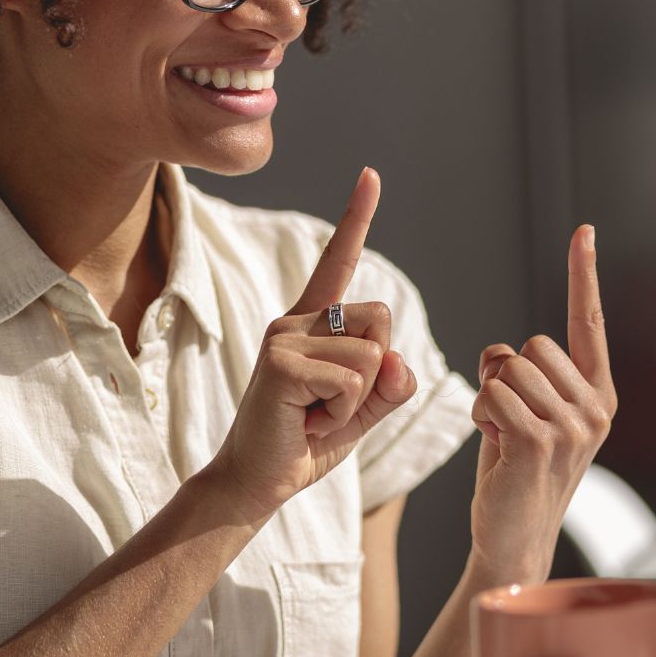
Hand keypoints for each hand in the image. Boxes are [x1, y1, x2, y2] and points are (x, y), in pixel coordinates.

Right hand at [202, 168, 418, 521]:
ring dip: (355, 401)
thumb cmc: (305, 441)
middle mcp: (295, 319)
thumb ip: (390, 384)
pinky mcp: (279, 362)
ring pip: (370, 357)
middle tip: (330, 404)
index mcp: (314, 322)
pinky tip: (305, 422)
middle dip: (375, 372)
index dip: (356, 217)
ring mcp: (284, 336)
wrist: (258, 482)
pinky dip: (340, 413)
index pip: (339, 260)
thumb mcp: (362, 410)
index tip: (370, 175)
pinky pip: (351, 380)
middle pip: (382, 320)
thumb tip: (397, 361)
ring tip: (314, 414)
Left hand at [467, 225, 617, 584]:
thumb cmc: (515, 476)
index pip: (589, 324)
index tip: (584, 232)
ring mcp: (572, 427)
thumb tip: (501, 354)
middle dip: (505, 376)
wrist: (514, 540)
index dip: (583, 276)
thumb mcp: (529, 418)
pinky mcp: (539, 442)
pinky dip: (481, 416)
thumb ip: (528, 377)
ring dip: (490, 399)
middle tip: (510, 423)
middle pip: (530, 345)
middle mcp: (596, 409)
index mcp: (599, 397)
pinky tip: (495, 448)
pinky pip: (492, 394)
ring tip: (502, 439)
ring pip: (507, 369)